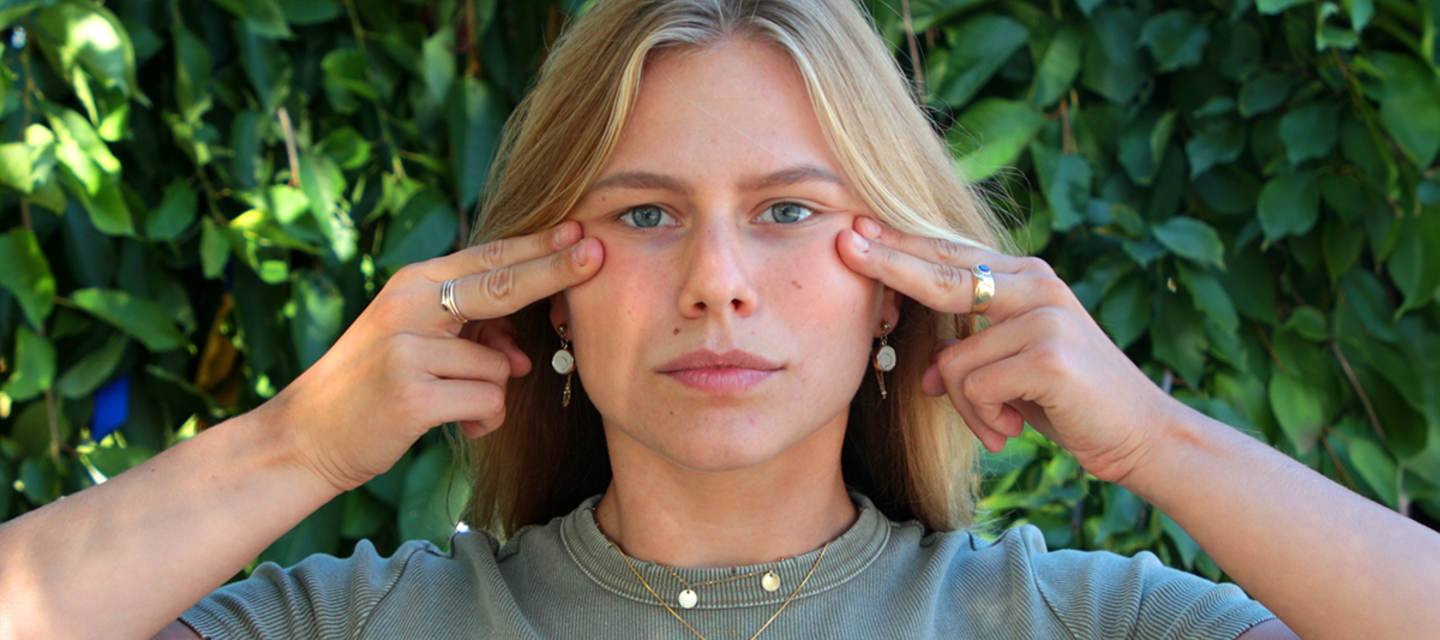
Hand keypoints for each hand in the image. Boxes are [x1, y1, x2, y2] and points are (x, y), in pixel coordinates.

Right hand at [261, 221, 602, 492]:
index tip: (582, 231)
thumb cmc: (372, 387)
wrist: (306, 436)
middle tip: (599, 254)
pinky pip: (488, 401)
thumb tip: (522, 357)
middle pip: (501, 285)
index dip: (539, 247)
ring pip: (500, 365)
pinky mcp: (412, 396)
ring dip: (492, 393)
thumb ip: (468, 335)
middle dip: (555, 270)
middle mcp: (408, 307)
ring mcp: (408, 350)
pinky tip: (455, 424)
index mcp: (412, 285)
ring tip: (456, 406)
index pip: (488, 259)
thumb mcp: (414, 343)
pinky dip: (484, 420)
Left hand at [836, 216, 1177, 483]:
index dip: (900, 246)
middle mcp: (1036, 285)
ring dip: (966, 407)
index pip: (951, 258)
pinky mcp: (1048, 354)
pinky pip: (974, 387)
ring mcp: (1044, 317)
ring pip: (954, 361)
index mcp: (1026, 280)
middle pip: (942, 275)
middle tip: (843, 246)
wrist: (1141, 434)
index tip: (854, 230)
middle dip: (888, 265)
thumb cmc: (1069, 402)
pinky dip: (983, 418)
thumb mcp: (1013, 370)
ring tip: (1002, 424)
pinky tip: (1014, 428)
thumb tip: (923, 372)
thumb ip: (973, 356)